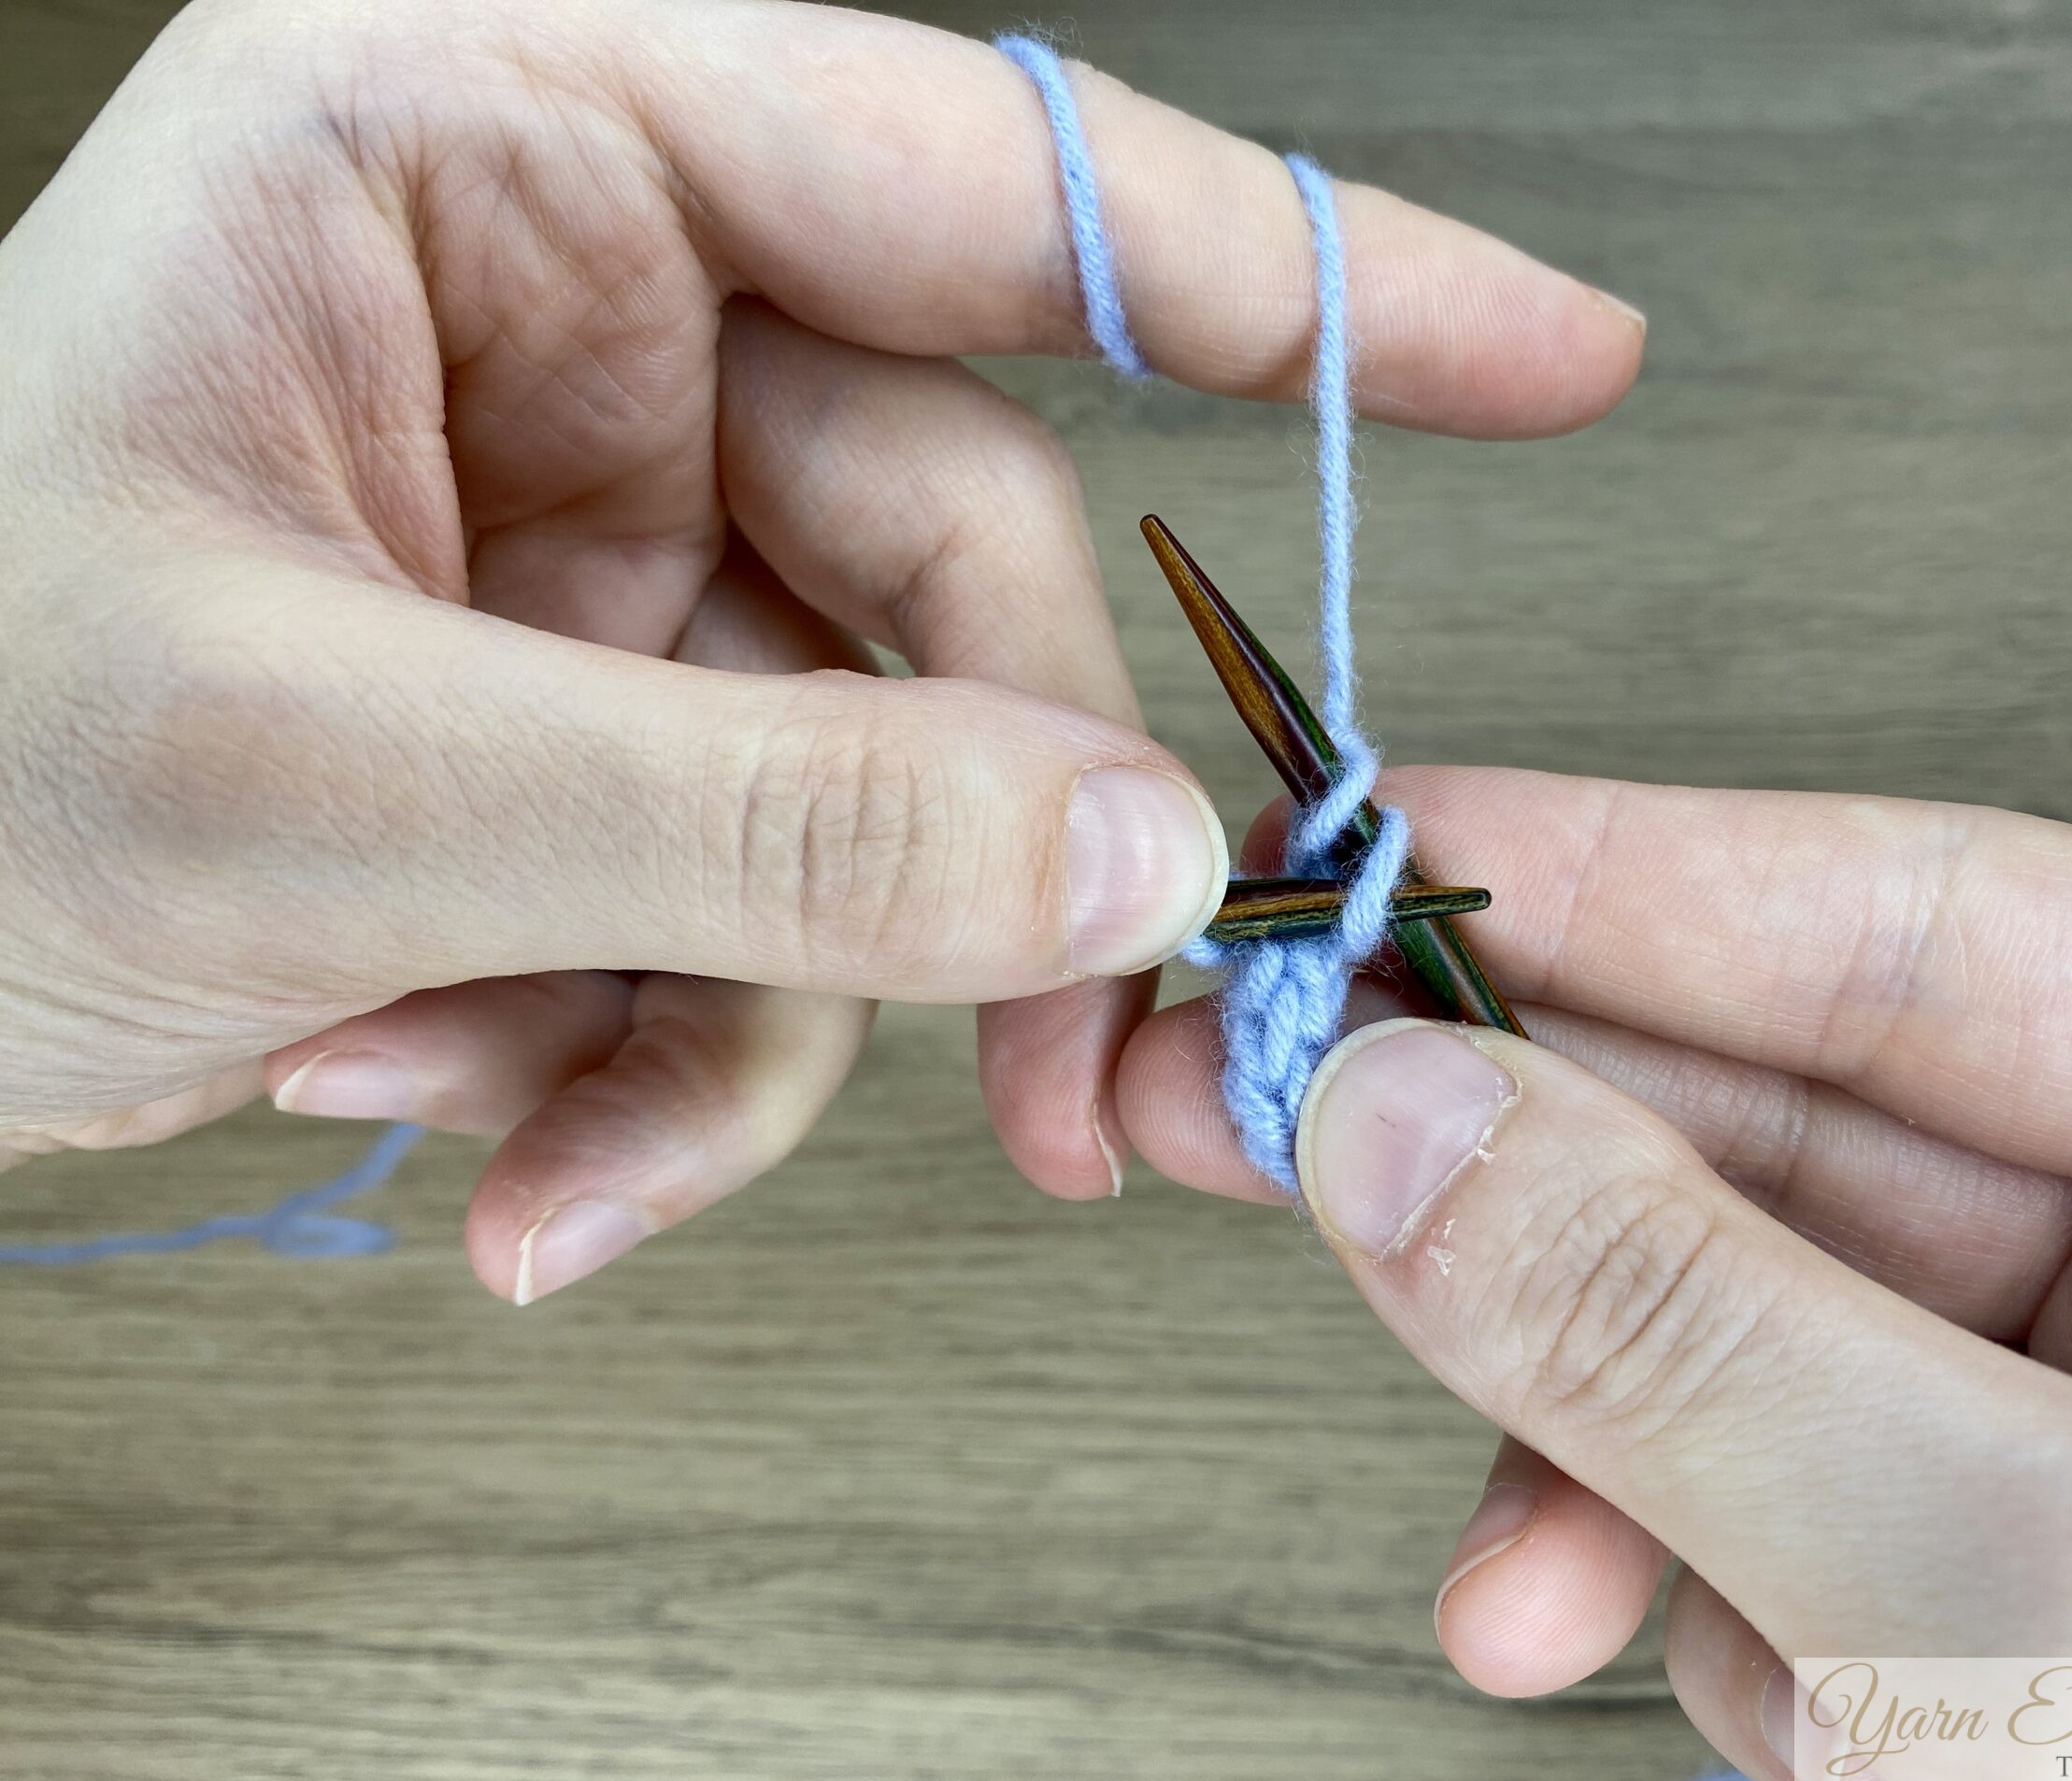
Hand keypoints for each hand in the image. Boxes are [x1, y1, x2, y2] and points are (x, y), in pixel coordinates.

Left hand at [0, 0, 1643, 1298]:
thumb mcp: (331, 777)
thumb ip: (762, 811)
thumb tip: (1126, 854)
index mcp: (488, 150)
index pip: (974, 165)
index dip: (1286, 271)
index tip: (1544, 360)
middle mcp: (569, 320)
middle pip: (952, 556)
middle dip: (975, 841)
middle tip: (1057, 1063)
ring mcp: (593, 539)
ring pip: (878, 775)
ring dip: (775, 1007)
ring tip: (593, 1140)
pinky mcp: (590, 730)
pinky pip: (767, 895)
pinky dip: (681, 1058)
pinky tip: (526, 1144)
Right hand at [1119, 767, 2071, 1774]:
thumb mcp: (2066, 1618)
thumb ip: (1711, 1343)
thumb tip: (1404, 1122)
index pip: (1933, 924)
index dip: (1621, 879)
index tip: (1373, 856)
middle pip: (1787, 1111)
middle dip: (1520, 1156)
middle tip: (1249, 1097)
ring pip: (1729, 1322)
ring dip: (1597, 1441)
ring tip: (1534, 1573)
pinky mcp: (1988, 1581)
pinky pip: (1744, 1493)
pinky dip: (1655, 1573)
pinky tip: (1657, 1662)